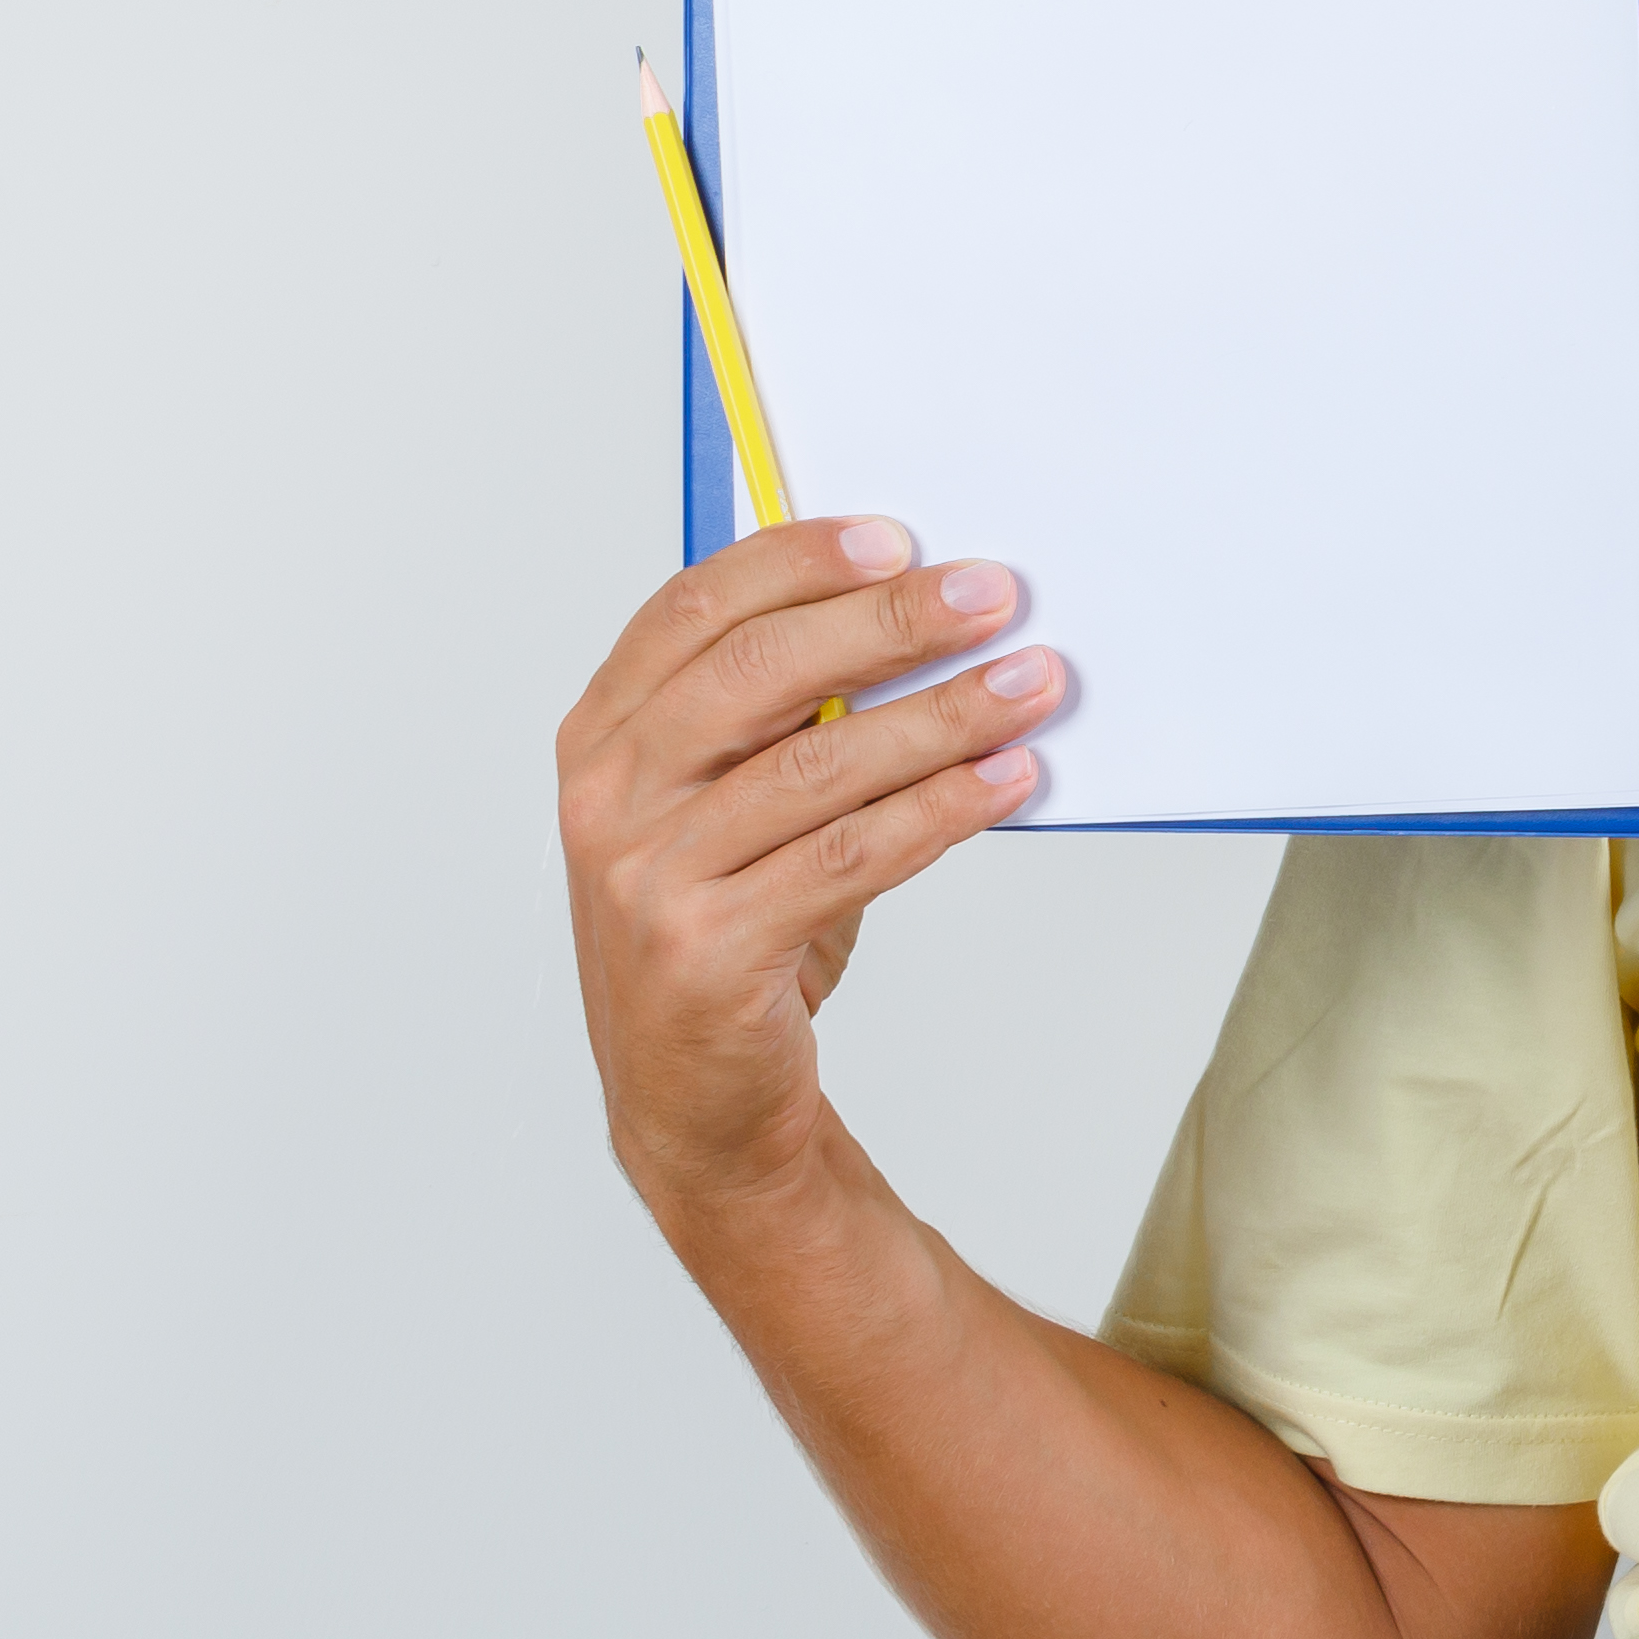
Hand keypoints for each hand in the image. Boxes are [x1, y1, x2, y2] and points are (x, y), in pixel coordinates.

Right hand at [554, 517, 1064, 1221]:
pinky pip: (848, 858)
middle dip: (888, 622)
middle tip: (993, 596)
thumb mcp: (732, 807)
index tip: (898, 538)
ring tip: (1033, 685)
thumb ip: (783, 718)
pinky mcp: (707, 952)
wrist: (693, 1101)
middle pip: (757, 674)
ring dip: (944, 716)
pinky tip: (1007, 781)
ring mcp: (647, 879)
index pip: (693, 610)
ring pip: (818, 767)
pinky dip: (941, 811)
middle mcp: (609, 799)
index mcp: (604, 737)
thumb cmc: (729, 928)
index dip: (797, 560)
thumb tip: (921, 615)